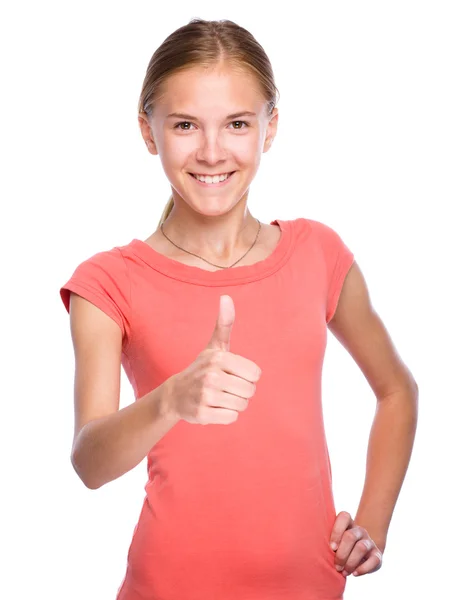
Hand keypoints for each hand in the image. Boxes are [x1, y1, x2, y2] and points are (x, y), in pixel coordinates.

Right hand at [166, 295, 261, 424]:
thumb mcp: (214, 346)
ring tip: (220, 397)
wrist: (176, 394)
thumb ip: (224, 323)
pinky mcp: (202, 414)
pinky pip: (231, 418)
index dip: (247, 376)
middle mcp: (211, 376)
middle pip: (250, 391)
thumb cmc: (202, 367)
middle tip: (226, 387)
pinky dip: (226, 415)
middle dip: (242, 392)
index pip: (255, 374)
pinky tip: (214, 408)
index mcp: (219, 358)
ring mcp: (206, 396)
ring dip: (234, 403)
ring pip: (242, 406)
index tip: (233, 374)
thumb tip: (226, 297)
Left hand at [329, 511, 383, 577]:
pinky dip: (363, 569)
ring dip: (350, 562)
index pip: (344, 517)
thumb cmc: (341, 548)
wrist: (362, 554)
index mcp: (348, 523)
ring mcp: (369, 542)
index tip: (332, 547)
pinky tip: (354, 573)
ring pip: (361, 547)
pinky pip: (373, 560)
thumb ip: (327, 541)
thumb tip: (314, 550)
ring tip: (343, 571)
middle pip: (350, 536)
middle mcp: (359, 531)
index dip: (337, 531)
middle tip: (336, 566)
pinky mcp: (377, 555)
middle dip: (342, 553)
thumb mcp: (335, 541)